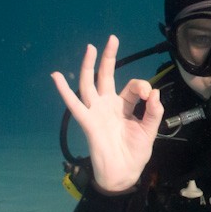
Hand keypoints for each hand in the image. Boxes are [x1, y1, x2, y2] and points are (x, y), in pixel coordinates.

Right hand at [51, 35, 163, 191]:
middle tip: (112, 38)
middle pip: (107, 76)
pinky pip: (74, 104)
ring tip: (91, 48)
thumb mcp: (150, 130)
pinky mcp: (88, 121)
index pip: (132, 88)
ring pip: (90, 84)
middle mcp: (109, 106)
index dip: (141, 87)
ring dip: (89, 66)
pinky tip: (57, 76)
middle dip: (109, 58)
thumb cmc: (135, 153)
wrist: (124, 173)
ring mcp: (97, 112)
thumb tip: (153, 92)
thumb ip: (153, 112)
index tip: (148, 95)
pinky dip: (64, 90)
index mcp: (124, 107)